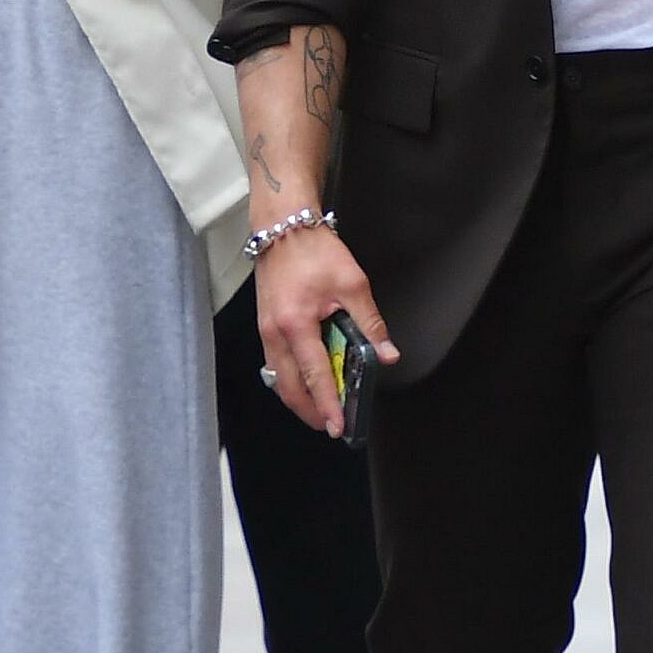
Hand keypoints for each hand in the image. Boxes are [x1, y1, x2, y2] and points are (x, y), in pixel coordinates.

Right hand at [256, 228, 398, 436]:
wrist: (283, 227)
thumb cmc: (313, 250)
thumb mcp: (352, 284)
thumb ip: (370, 324)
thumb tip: (386, 354)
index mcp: (296, 323)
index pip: (316, 375)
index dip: (329, 404)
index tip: (339, 426)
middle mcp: (275, 333)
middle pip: (290, 388)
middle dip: (311, 411)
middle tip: (332, 425)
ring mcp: (266, 331)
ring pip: (279, 380)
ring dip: (300, 398)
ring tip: (323, 409)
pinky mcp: (265, 326)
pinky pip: (275, 365)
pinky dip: (292, 380)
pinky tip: (308, 382)